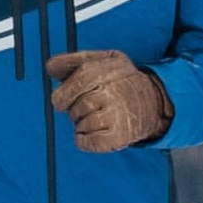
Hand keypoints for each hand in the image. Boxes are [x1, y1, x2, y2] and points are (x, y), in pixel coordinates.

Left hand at [41, 49, 168, 152]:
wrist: (152, 101)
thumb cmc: (119, 80)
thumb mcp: (102, 60)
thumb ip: (73, 61)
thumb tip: (50, 68)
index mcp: (109, 70)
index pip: (81, 79)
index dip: (64, 93)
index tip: (61, 101)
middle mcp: (115, 92)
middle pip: (77, 106)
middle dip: (73, 110)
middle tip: (84, 108)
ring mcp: (118, 115)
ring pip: (81, 124)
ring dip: (81, 124)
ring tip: (96, 117)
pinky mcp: (120, 136)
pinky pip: (88, 142)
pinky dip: (83, 140)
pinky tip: (93, 132)